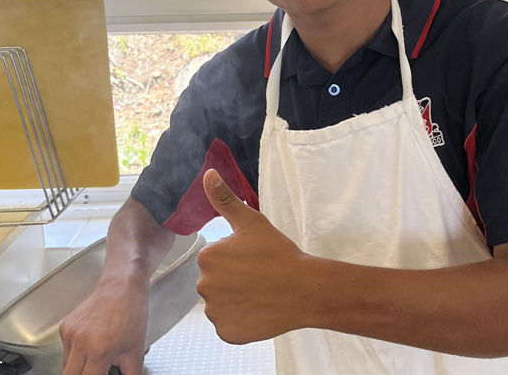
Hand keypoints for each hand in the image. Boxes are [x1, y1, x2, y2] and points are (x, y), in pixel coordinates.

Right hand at [59, 274, 148, 374]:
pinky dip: (75, 352)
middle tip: (96, 370)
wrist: (122, 287)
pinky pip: (65, 349)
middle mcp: (80, 343)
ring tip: (95, 357)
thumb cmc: (131, 313)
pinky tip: (90, 343)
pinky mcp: (64, 327)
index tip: (103, 374)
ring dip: (78, 367)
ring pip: (66, 365)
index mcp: (98, 351)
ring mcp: (70, 334)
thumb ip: (129, 374)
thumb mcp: (135, 350)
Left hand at [197, 169, 310, 343]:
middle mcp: (203, 286)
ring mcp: (215, 313)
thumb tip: (207, 173)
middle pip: (215, 281)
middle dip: (232, 279)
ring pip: (221, 304)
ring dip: (235, 300)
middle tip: (258, 276)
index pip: (215, 259)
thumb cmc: (278, 252)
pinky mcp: (227, 333)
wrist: (304, 289)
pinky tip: (258, 310)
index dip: (235, 258)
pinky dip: (241, 320)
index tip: (253, 258)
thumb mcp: (251, 221)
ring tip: (260, 293)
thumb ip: (224, 198)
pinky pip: (229, 324)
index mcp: (207, 258)